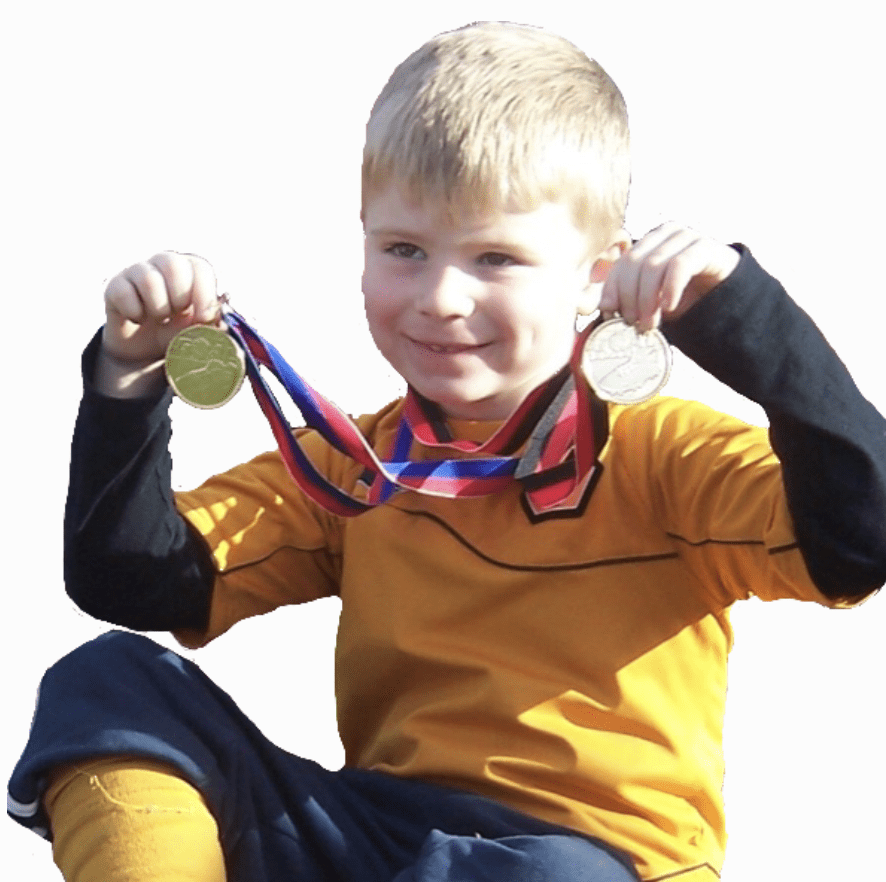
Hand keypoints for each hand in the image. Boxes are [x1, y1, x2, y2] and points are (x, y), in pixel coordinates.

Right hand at [98, 252, 218, 397]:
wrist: (147, 349)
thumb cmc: (181, 332)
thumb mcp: (202, 330)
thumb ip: (215, 323)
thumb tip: (221, 320)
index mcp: (192, 270)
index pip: (200, 267)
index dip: (203, 294)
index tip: (203, 318)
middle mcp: (164, 263)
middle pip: (172, 264)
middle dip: (178, 297)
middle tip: (178, 314)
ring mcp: (138, 271)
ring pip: (148, 278)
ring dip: (158, 308)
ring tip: (160, 318)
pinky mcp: (115, 286)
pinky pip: (123, 293)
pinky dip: (134, 313)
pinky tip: (139, 319)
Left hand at [599, 223, 739, 331]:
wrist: (727, 301)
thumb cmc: (683, 299)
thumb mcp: (649, 301)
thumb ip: (624, 298)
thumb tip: (592, 307)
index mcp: (646, 242)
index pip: (619, 263)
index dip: (611, 289)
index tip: (610, 314)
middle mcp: (664, 234)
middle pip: (633, 263)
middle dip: (629, 298)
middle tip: (632, 324)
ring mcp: (686, 236)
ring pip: (653, 265)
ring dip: (648, 299)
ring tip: (649, 324)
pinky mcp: (705, 247)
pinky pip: (680, 265)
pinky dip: (670, 289)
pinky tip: (669, 308)